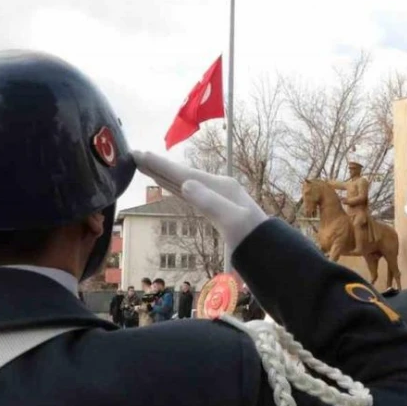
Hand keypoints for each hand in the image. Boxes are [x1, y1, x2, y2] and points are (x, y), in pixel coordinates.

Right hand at [132, 151, 267, 260]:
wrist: (271, 251)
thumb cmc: (252, 238)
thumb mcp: (232, 220)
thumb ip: (210, 202)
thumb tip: (185, 184)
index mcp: (220, 186)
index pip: (184, 174)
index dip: (160, 165)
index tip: (139, 154)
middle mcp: (219, 187)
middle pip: (182, 173)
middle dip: (159, 165)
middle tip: (135, 154)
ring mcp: (218, 197)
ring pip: (185, 182)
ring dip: (165, 174)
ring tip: (146, 166)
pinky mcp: (218, 208)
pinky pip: (191, 193)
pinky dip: (177, 186)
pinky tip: (172, 185)